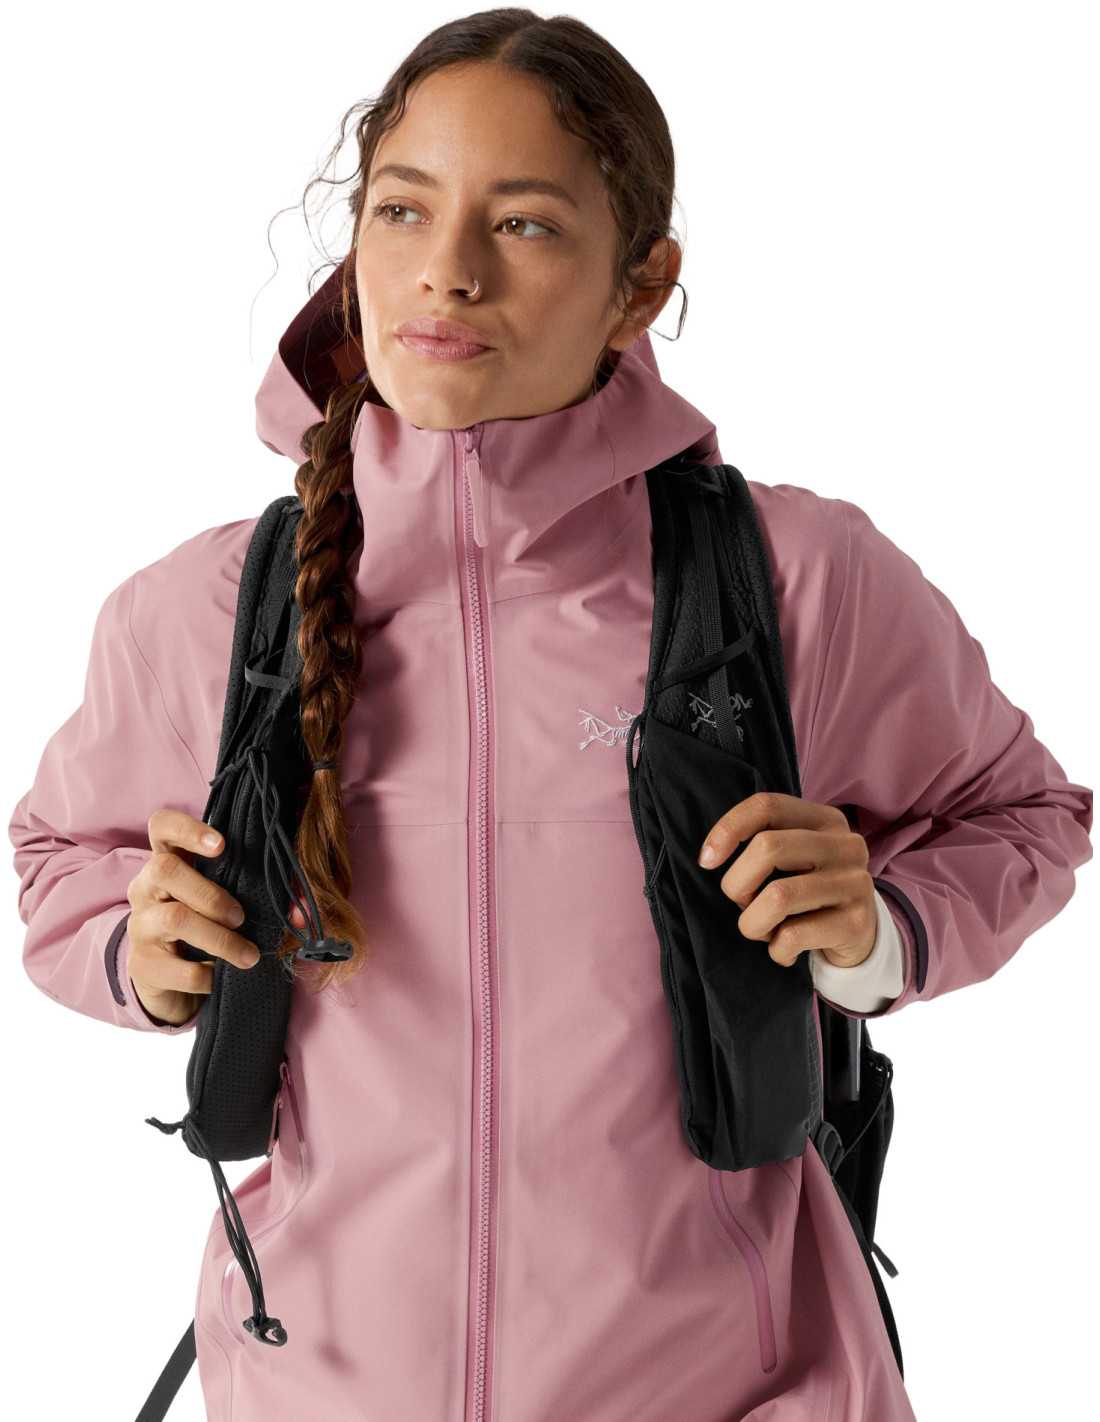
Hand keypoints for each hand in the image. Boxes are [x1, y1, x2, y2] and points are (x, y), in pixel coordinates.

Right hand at [126, 809, 260, 1024]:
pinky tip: (219, 976)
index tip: (221, 844)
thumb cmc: (205, 925)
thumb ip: (264, 897)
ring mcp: (140, 926)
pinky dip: (206, 975)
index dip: (188, 828)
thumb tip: (302, 913)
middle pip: (165, 869)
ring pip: (174, 918)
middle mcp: (145, 888)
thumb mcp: (225, 903)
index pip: (162, 826)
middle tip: (240, 916)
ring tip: (247, 954)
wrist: (167, 980)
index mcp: (168, 862)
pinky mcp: (142, 965)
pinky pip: (177, 968)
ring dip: (219, 937)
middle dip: (211, 893)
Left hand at [697, 792, 876, 969]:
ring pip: (777, 896)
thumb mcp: (794, 858)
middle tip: (742, 903)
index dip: (728, 829)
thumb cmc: (810, 891)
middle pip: (767, 847)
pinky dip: (776, 950)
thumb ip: (763, 843)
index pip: (767, 806)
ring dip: (752, 922)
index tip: (707, 861)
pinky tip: (784, 950)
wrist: (861, 934)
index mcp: (825, 820)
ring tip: (761, 930)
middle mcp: (845, 846)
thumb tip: (710, 856)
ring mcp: (855, 883)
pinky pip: (793, 935)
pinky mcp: (856, 923)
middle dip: (737, 884)